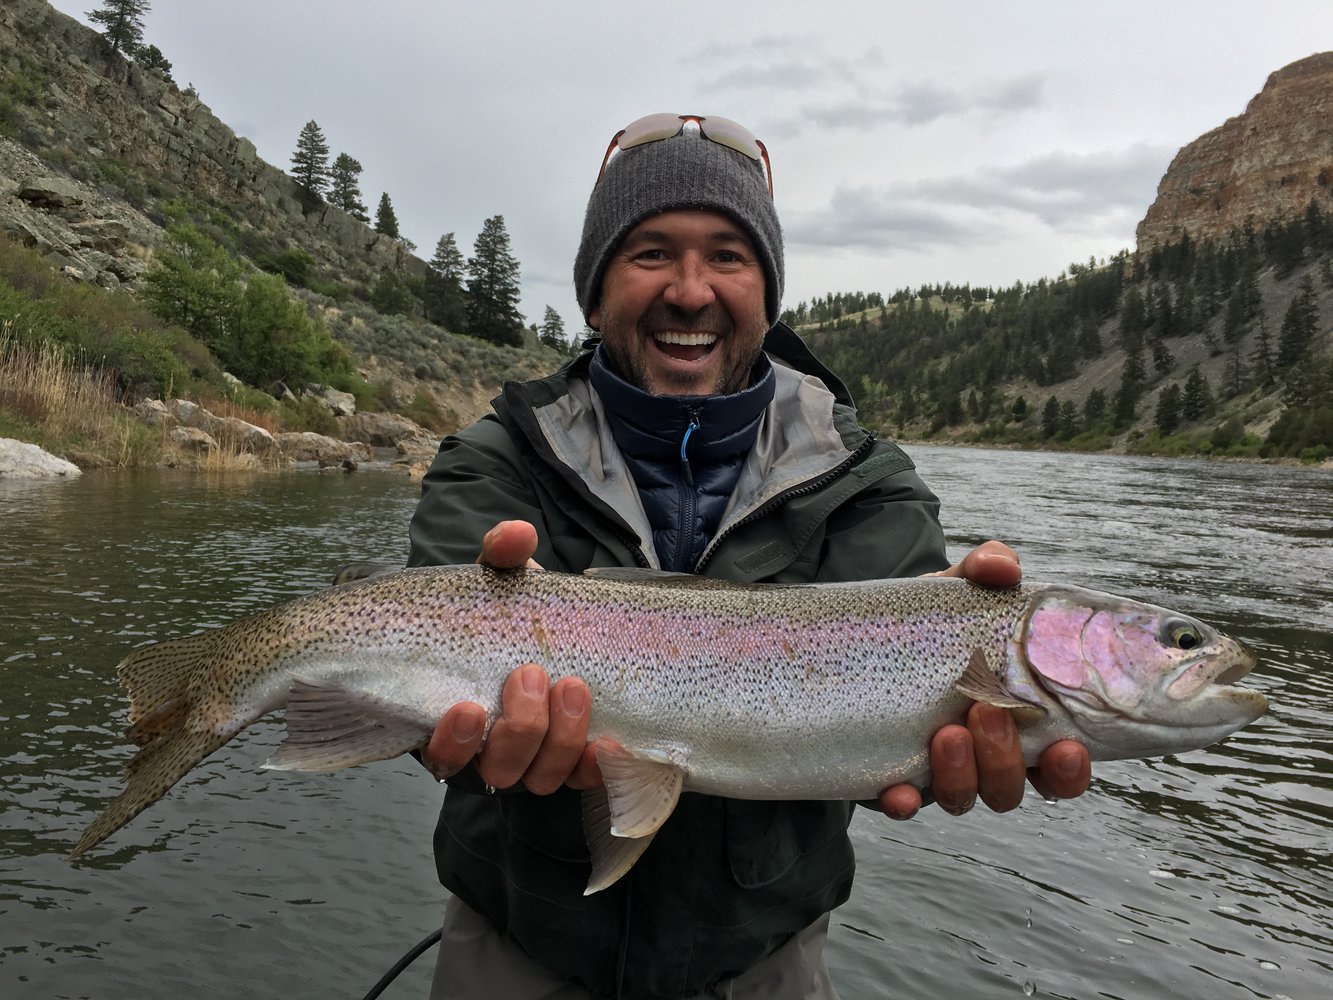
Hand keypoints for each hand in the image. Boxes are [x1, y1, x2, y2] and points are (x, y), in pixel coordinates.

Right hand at [420, 520, 600, 792]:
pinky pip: (587, 780)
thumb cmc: (515, 610)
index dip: (453, 742)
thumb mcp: (505, 579)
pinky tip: (610, 741)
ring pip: (542, 778)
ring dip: (558, 739)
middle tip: (532, 674)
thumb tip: (517, 534)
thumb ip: (503, 555)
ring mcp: (537, 760)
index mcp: (459, 717)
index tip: (468, 706)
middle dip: (519, 728)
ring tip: (572, 686)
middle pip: (499, 769)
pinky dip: (597, 764)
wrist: (562, 627)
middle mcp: (493, 750)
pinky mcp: (578, 762)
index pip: (443, 755)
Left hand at [878, 540, 1091, 818]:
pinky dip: (902, 803)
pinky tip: (897, 792)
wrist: (872, 636)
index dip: (1068, 769)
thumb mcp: (960, 592)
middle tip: (987, 712)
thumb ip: (985, 570)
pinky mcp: (892, 775)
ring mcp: (938, 770)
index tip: (1067, 747)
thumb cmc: (937, 620)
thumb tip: (1001, 565)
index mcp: (1020, 720)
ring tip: (946, 733)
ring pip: (964, 797)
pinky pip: (901, 804)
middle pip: (1010, 787)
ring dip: (961, 775)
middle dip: (1005, 760)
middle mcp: (984, 756)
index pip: (1059, 764)